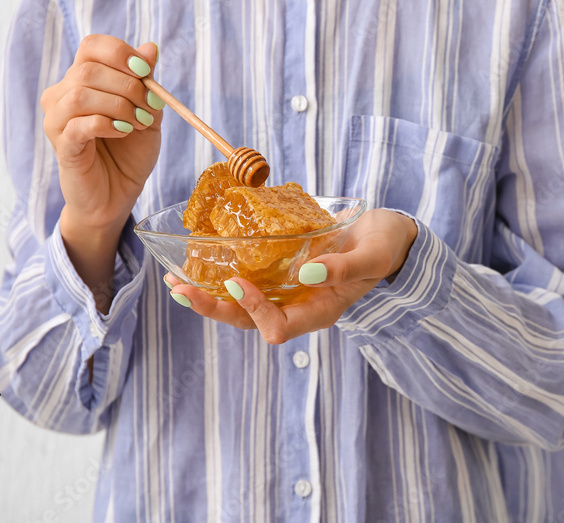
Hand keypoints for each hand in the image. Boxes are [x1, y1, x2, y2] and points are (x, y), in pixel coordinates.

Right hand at [41, 34, 162, 233]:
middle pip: (88, 69)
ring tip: (138, 123)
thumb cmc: (130, 152)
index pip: (92, 46)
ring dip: (119, 106)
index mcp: (84, 80)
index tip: (146, 72)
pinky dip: (107, 125)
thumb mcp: (149, 113)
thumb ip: (146, 83)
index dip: (120, 53)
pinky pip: (78, 124)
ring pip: (80, 94)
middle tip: (149, 109)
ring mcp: (57, 120)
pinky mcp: (61, 145)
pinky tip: (123, 133)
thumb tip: (150, 48)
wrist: (118, 194)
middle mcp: (63, 95)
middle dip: (128, 86)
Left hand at [167, 209, 418, 343]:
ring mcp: (290, 292)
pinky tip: (201, 261)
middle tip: (179, 289)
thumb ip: (344, 267)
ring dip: (208, 295)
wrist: (388, 236)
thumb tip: (309, 274)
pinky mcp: (284, 273)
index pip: (277, 327)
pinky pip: (248, 280)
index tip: (238, 282)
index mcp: (320, 311)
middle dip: (212, 308)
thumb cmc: (385, 247)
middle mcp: (299, 307)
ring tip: (175, 282)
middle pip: (247, 321)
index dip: (254, 310)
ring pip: (241, 304)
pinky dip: (222, 274)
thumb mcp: (371, 255)